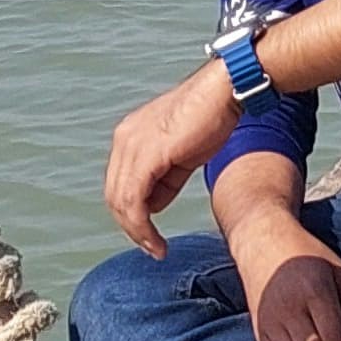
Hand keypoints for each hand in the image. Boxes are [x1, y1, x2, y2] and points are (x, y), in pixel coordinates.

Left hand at [101, 64, 241, 257]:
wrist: (225, 91)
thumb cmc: (209, 118)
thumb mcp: (182, 155)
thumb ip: (165, 179)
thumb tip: (153, 206)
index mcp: (129, 136)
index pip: (119, 183)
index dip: (131, 214)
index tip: (148, 236)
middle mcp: (124, 139)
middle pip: (115, 195)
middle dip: (132, 227)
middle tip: (152, 248)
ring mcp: (133, 145)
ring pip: (121, 202)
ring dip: (137, 232)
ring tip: (156, 249)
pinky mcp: (147, 154)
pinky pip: (134, 200)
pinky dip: (142, 226)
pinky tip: (156, 240)